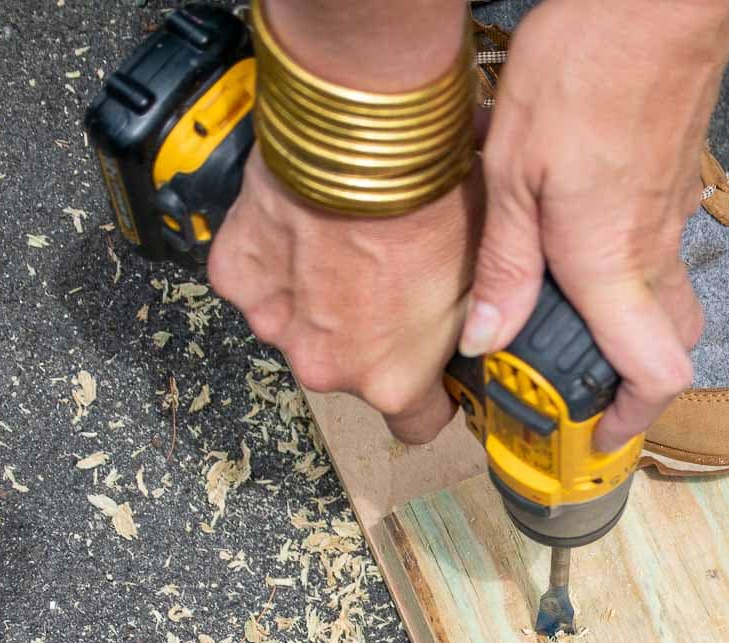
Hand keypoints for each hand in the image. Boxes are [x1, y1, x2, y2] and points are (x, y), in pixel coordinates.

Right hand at [207, 143, 478, 443]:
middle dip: (373, 333)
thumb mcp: (488, 275)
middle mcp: (326, 366)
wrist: (365, 133)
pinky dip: (279, 261)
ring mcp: (274, 322)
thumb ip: (479, 326)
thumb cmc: (432, 197)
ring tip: (351, 242)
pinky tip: (309, 225)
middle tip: (394, 276)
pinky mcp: (236, 275)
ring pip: (303, 325)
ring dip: (323, 297)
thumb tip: (493, 333)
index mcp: (392, 381)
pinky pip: (261, 281)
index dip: (432, 395)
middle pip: (354, 368)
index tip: (437, 370)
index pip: (416, 423)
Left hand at [461, 0, 728, 450]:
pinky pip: (658, 244)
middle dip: (632, 381)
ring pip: (666, 295)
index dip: (630, 421)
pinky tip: (573, 232)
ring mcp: (672, 212)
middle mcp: (654, 249)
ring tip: (566, 312)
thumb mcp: (515, 168)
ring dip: (626, 322)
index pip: (654, 374)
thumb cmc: (590, 65)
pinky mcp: (673, 177)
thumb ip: (505, 263)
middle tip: (580, 385)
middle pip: (672, 345)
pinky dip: (625, 264)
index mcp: (613, 263)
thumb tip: (484, 337)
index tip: (597, 439)